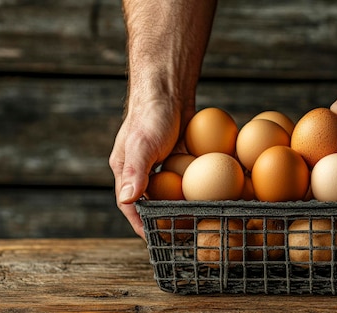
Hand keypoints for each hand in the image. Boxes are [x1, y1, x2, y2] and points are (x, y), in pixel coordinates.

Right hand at [109, 100, 192, 238]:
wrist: (169, 89)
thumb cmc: (151, 114)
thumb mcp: (142, 143)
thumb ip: (135, 172)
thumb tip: (129, 200)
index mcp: (126, 171)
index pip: (130, 205)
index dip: (141, 224)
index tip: (155, 239)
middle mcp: (142, 170)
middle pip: (151, 202)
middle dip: (163, 219)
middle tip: (180, 234)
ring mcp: (161, 164)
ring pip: (170, 192)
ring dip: (180, 206)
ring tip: (197, 221)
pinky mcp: (179, 158)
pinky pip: (187, 178)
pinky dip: (195, 189)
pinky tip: (210, 197)